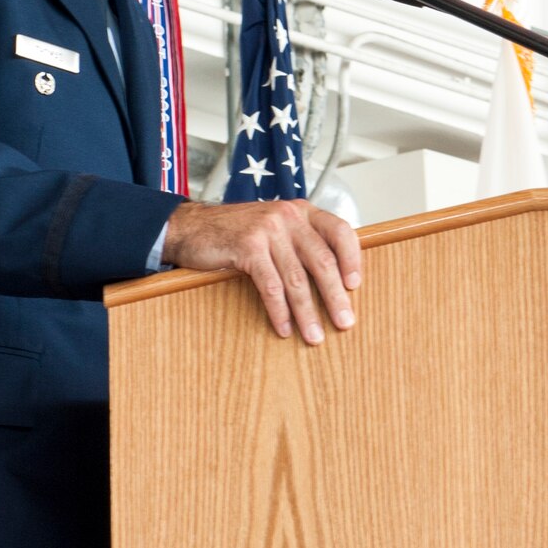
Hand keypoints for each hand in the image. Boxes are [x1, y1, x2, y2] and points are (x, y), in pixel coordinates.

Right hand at [162, 197, 361, 343]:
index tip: (355, 286)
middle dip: (335, 296)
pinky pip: (270, 285)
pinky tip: (284, 328)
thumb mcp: (275, 226)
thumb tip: (333, 277)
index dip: (352, 258)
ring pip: (296, 278)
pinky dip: (279, 311)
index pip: (339, 231)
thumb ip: (301, 241)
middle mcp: (289, 216)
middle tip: (344, 322)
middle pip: (322, 260)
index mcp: (302, 211)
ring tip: (314, 336)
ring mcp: (268, 230)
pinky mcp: (248, 247)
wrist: (192, 226)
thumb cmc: (237, 231)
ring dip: (307, 312)